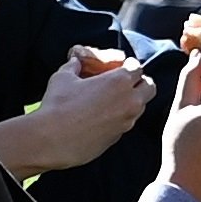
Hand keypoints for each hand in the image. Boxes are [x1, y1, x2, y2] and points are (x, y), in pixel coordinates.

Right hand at [0, 44, 153, 175]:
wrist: (50, 140)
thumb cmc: (57, 105)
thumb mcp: (63, 77)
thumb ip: (73, 66)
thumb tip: (74, 61)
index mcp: (120, 81)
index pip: (137, 67)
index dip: (129, 66)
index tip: (121, 68)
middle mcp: (130, 101)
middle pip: (149, 87)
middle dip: (140, 83)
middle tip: (125, 84)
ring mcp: (126, 121)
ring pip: (140, 107)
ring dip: (132, 102)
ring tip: (112, 101)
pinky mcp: (118, 138)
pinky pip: (126, 124)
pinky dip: (120, 119)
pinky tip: (102, 119)